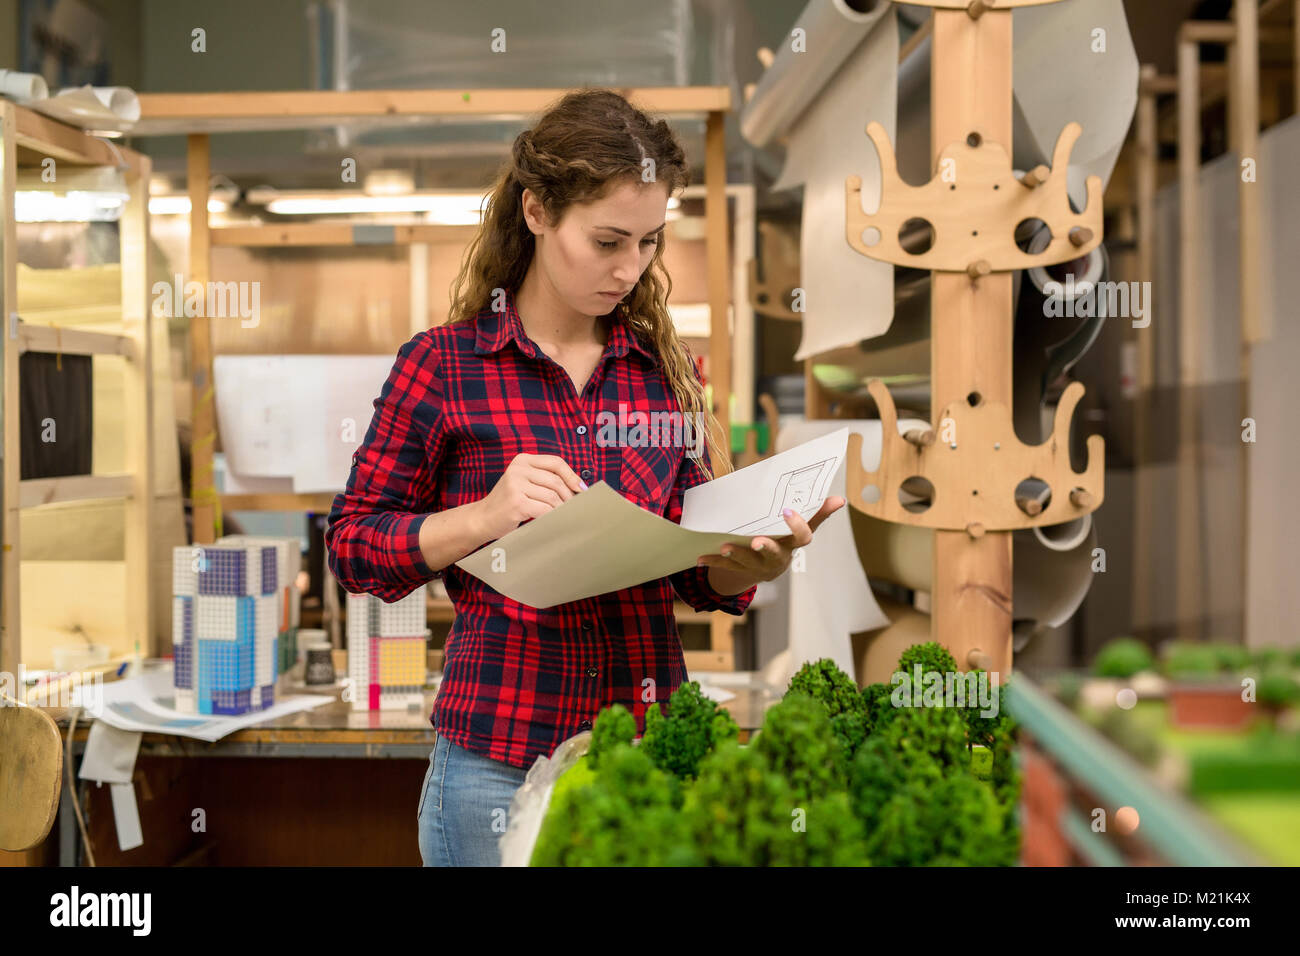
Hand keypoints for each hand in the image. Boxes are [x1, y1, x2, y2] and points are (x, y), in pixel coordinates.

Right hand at [473, 453, 585, 539]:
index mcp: (522, 460)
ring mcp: (516, 485)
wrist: (482, 518)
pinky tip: (555, 521)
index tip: (582, 489)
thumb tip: (578, 486)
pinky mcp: (517, 502)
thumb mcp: (524, 482)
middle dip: (569, 496)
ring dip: (562, 508)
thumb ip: (545, 479)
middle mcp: (518, 469)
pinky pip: (545, 509)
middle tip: (575, 508)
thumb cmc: (509, 502)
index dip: (572, 476)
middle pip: (556, 481)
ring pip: (552, 496)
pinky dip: (553, 517)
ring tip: (564, 515)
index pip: (556, 462)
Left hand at [695, 496, 845, 583]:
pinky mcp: (740, 570)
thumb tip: (840, 499)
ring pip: (747, 562)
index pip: (802, 538)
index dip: (796, 526)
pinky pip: (726, 567)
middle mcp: (777, 559)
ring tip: (724, 546)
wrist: (767, 568)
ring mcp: (758, 567)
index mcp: (792, 545)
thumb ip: (817, 513)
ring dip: (736, 554)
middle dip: (765, 548)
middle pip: (773, 555)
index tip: (788, 511)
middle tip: (756, 541)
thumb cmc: (785, 541)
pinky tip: (700, 557)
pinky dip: (712, 561)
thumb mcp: (800, 529)